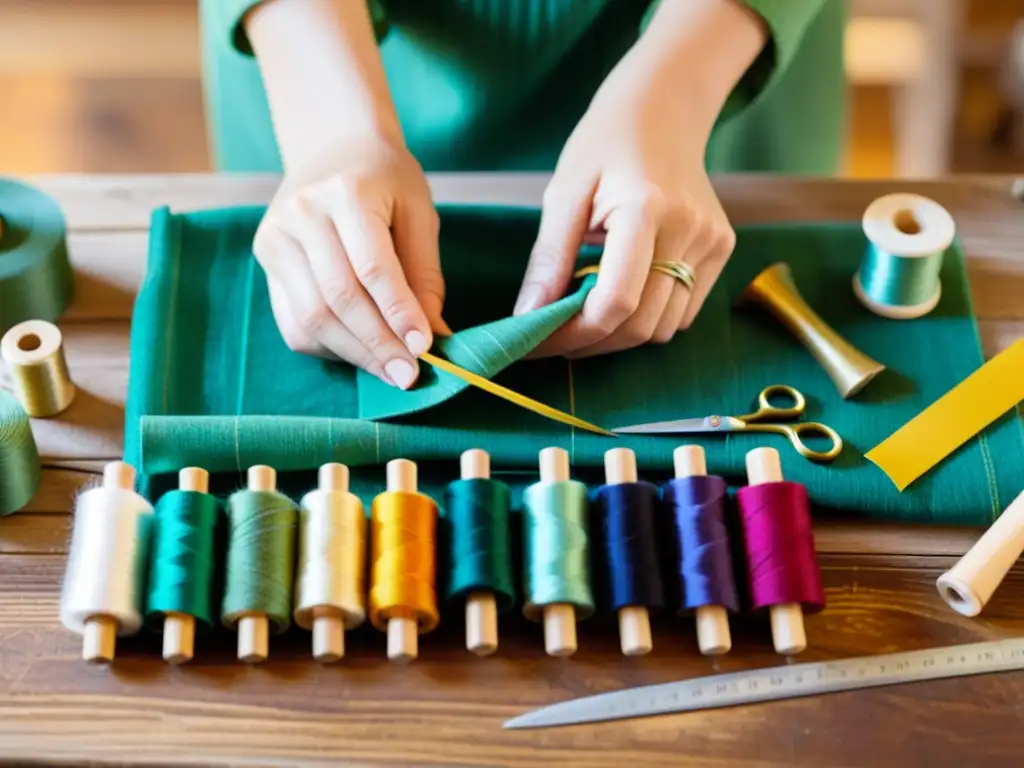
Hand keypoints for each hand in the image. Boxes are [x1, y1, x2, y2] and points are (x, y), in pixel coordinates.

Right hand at [253, 137, 448, 388]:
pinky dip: (329, 347)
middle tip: (408, 375)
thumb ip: (424, 273)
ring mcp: (276, 238)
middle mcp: (301, 214)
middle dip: (377, 344)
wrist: (333, 147)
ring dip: (354, 353)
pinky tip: (360, 353)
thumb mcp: (418, 213)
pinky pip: (293, 321)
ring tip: (390, 372)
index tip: (423, 348)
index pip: (372, 268)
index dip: (398, 312)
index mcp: (345, 193)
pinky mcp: (266, 259)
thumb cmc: (385, 181)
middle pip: (338, 298)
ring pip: (311, 317)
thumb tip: (432, 335)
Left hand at [514, 0, 764, 358]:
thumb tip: (528, 318)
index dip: (574, 335)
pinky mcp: (722, 249)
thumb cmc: (604, 145)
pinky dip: (647, 320)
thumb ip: (549, 259)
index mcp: (645, 208)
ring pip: (664, 328)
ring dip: (619, 337)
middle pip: (640, 325)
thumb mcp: (563, 193)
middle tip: (552, 338)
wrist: (663, 109)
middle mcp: (689, 229)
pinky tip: (620, 298)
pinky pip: (683, 312)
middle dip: (591, 343)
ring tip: (582, 317)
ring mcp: (712, 241)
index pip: (616, 302)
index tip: (537, 343)